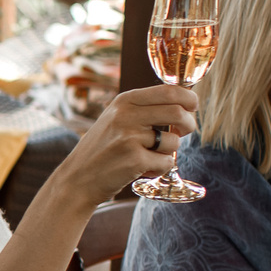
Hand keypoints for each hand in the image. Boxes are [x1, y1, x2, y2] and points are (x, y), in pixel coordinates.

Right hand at [58, 83, 198, 203]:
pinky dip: (159, 169)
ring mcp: (130, 138)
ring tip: (148, 157)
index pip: (169, 91)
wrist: (77, 179)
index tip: (193, 107)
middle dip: (189, 124)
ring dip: (168, 152)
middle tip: (184, 132)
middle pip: (178, 112)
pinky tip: (142, 170)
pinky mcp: (134, 160)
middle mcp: (126, 115)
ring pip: (173, 141)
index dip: (189, 98)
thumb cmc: (101, 150)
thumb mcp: (116, 119)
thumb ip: (144, 110)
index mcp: (125, 101)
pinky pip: (166, 163)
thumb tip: (184, 106)